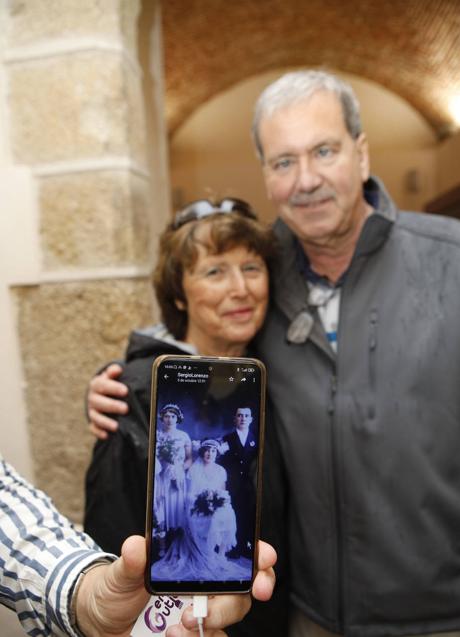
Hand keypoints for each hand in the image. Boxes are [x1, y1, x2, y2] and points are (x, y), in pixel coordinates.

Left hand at [75, 537, 275, 636]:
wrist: (99, 624)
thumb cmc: (115, 589)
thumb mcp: (120, 573)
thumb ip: (131, 561)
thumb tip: (137, 545)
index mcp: (195, 564)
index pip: (237, 557)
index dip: (258, 557)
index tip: (265, 559)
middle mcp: (204, 589)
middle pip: (240, 595)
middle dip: (229, 606)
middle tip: (202, 614)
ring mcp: (199, 617)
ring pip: (226, 625)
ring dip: (208, 629)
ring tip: (176, 628)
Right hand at [87, 363, 128, 438]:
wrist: (100, 393)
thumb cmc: (111, 384)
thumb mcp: (111, 376)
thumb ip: (113, 371)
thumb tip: (117, 369)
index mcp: (97, 385)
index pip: (102, 385)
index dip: (113, 388)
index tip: (125, 391)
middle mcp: (92, 398)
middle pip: (99, 403)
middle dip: (112, 406)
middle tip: (126, 408)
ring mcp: (92, 411)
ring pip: (95, 417)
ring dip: (105, 422)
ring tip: (116, 426)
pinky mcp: (93, 422)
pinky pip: (93, 428)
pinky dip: (98, 432)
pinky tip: (107, 436)